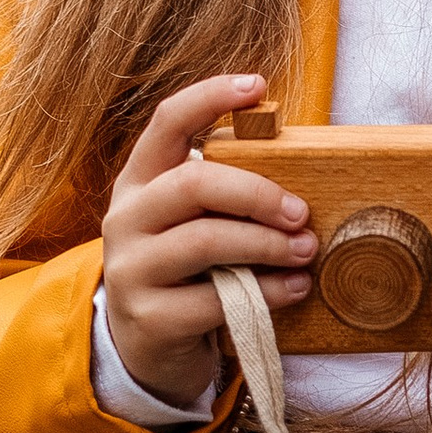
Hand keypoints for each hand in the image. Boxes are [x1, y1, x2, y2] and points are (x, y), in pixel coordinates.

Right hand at [99, 73, 318, 410]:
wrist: (146, 346)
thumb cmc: (187, 271)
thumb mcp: (194, 222)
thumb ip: (226, 195)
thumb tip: (301, 169)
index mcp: (140, 181)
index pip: (167, 122)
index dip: (209, 97)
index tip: (257, 86)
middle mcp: (127, 217)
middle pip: (194, 183)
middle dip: (257, 193)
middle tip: (300, 212)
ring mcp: (131, 268)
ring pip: (205, 240)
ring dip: (267, 244)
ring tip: (304, 250)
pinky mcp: (150, 317)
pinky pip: (215, 298)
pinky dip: (267, 291)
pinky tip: (295, 288)